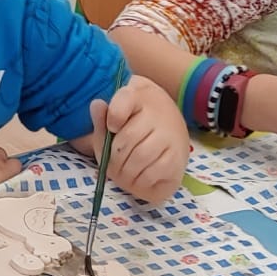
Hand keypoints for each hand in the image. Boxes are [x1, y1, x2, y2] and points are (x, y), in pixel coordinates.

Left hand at [73, 78, 186, 204]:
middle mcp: (160, 111)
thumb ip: (102, 117)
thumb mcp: (112, 121)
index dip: (114, 115)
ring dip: (125, 171)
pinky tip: (138, 177)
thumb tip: (96, 104)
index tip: (111, 127)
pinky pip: (152, 173)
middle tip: (111, 165)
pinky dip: (139, 181)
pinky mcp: (179, 159)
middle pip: (128, 138)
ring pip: (140, 157)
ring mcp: (172, 135)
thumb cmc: (131, 130)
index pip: (125, 99)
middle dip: (114, 156)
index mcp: (140, 94)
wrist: (166, 139)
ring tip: (122, 173)